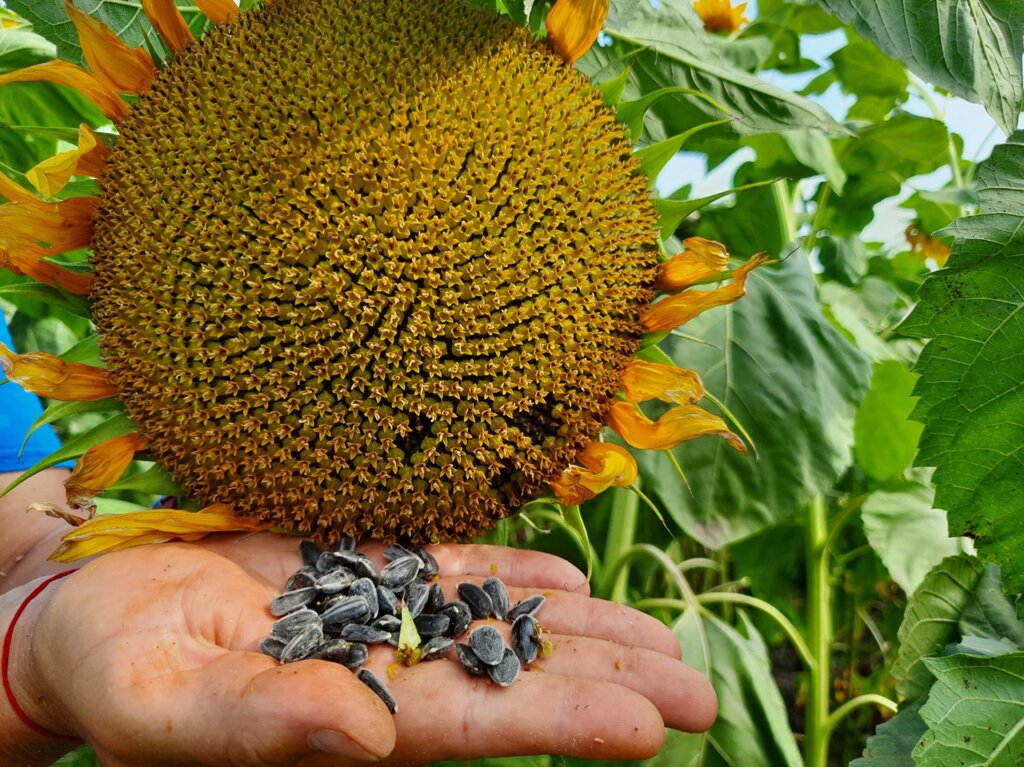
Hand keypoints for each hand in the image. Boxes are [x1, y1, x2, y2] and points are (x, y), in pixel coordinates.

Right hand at [18, 534, 714, 766]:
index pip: (472, 724)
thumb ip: (265, 727)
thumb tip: (364, 733)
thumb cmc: (103, 662)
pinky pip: (449, 566)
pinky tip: (567, 576)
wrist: (82, 600)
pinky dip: (510, 569)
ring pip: (497, 620)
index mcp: (345, 716)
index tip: (650, 726)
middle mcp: (379, 669)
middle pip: (509, 674)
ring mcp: (377, 612)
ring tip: (665, 642)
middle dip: (603, 681)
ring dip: (580, 630)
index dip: (560, 723)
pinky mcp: (358, 564)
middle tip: (699, 689)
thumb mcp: (164, 704)